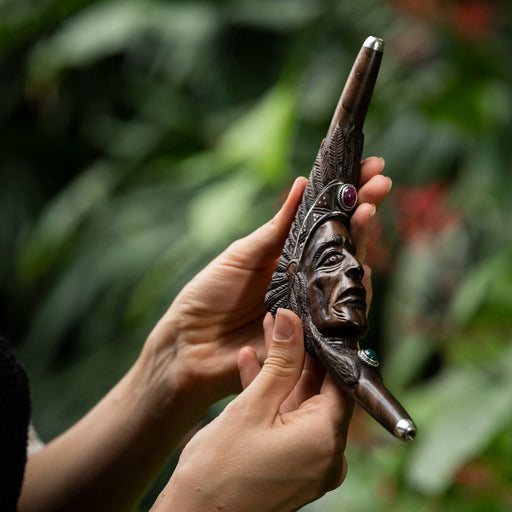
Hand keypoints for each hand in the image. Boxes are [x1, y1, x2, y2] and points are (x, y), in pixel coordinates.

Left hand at [140, 157, 389, 413]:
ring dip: (362, 239)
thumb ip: (277, 228)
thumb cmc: (211, 295)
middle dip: (363, 208)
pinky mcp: (314, 334)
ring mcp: (312, 303)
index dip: (346, 194)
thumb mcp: (243, 254)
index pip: (324, 220)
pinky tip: (363, 264)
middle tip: (380, 181)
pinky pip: (341, 312)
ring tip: (368, 209)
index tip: (368, 167)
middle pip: (344, 240)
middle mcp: (306, 276)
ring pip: (347, 270)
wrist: (191, 344)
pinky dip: (353, 289)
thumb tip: (303, 184)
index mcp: (288, 253)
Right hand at [152, 309, 352, 511]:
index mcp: (326, 440)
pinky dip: (271, 399)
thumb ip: (280, 360)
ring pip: (298, 404)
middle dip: (296, 355)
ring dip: (279, 373)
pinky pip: (286, 423)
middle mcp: (325, 455)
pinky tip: (250, 367)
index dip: (322, 347)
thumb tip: (292, 320)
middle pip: (317, 390)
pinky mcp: (289, 466)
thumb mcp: (253, 406)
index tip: (308, 321)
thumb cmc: (219, 471)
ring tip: (264, 337)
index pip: (338, 380)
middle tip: (281, 323)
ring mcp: (308, 463)